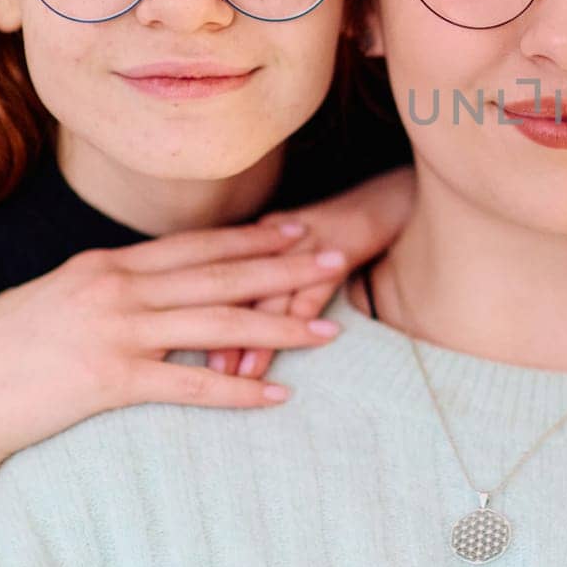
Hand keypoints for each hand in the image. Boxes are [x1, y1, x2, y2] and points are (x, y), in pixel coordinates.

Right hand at [0, 222, 347, 526]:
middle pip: (220, 275)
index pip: (197, 245)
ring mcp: (117, 333)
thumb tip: (140, 274)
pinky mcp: (110, 382)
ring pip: (217, 326)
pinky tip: (278, 395)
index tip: (300, 228)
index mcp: (107, 265)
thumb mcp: (55, 296)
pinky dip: (237, 392)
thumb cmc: (0, 347)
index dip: (252, 238)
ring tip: (329, 331)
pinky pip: (189, 387)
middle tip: (338, 259)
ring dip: (279, 328)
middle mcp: (118, 289)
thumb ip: (106, 284)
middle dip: (285, 268)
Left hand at [209, 165, 413, 380]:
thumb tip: (231, 330)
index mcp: (257, 237)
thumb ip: (264, 284)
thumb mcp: (293, 254)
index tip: (176, 351)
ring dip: (256, 334)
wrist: (390, 193)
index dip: (193, 313)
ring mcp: (308, 237)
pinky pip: (318, 284)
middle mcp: (275, 236)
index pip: (212, 275)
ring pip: (273, 290)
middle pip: (237, 285)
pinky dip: (304, 315)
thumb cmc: (338, 232)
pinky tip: (299, 341)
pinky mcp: (344, 241)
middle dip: (217, 332)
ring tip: (243, 373)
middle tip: (201, 371)